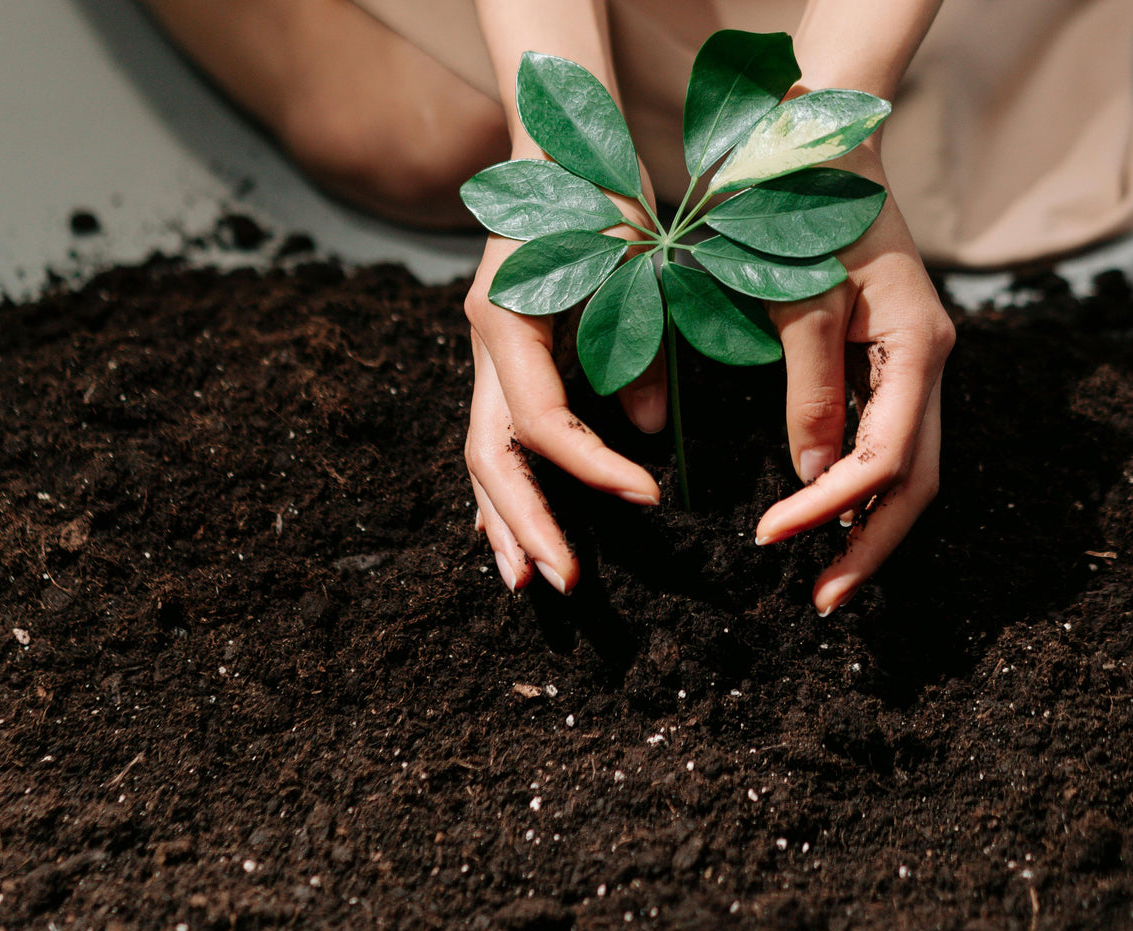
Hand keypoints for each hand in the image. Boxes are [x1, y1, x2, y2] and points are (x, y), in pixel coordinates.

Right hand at [463, 166, 666, 593]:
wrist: (560, 147)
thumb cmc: (601, 195)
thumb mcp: (633, 267)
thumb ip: (639, 346)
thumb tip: (650, 430)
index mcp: (507, 319)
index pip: (543, 423)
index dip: (593, 469)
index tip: (650, 499)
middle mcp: (485, 343)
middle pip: (492, 456)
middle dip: (527, 524)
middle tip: (564, 582)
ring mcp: (486, 354)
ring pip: (482, 455)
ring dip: (504, 520)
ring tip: (527, 581)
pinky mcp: (502, 359)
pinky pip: (496, 436)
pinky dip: (508, 487)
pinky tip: (514, 531)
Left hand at [754, 146, 955, 615]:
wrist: (823, 146)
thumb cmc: (808, 207)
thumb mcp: (803, 295)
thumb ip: (810, 386)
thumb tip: (811, 477)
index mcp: (920, 344)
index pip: (887, 457)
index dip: (830, 508)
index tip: (770, 536)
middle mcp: (930, 363)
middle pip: (917, 481)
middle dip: (870, 546)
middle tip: (821, 600)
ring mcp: (916, 365)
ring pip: (909, 468)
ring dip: (868, 526)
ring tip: (825, 575)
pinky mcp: (892, 363)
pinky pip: (888, 441)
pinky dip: (858, 488)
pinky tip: (827, 516)